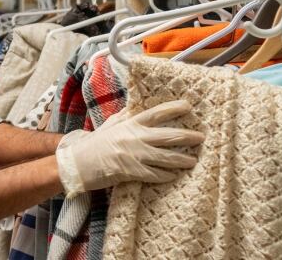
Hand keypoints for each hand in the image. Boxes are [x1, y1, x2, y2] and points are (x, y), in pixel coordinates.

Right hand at [55, 100, 204, 196]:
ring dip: (183, 159)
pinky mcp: (134, 172)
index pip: (157, 113)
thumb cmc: (95, 144)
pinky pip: (157, 174)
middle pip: (169, 135)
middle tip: (201, 137)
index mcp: (131, 123)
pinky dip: (167, 175)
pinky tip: (174, 175)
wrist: (80, 163)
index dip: (174, 108)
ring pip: (167, 157)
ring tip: (193, 160)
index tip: (188, 106)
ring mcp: (136, 155)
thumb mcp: (110, 125)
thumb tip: (134, 108)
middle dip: (188, 137)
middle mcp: (136, 137)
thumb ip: (125, 116)